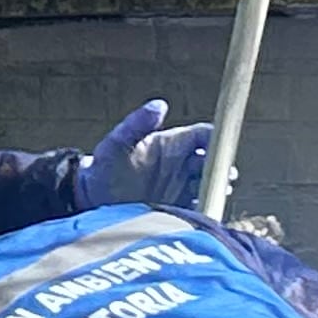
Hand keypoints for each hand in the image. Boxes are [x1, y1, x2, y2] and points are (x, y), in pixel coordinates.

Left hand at [80, 101, 213, 211]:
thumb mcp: (117, 143)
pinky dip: (205, 209)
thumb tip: (159, 104)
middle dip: (222, 168)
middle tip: (224, 177)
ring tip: (214, 194)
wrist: (92, 199)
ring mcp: (181, 186)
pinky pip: (200, 207)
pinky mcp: (179, 208)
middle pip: (214, 162)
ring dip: (216, 189)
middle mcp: (181, 164)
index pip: (205, 136)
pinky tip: (201, 212)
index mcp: (173, 144)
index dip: (217, 140)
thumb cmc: (104, 167)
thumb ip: (137, 124)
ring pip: (210, 185)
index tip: (221, 149)